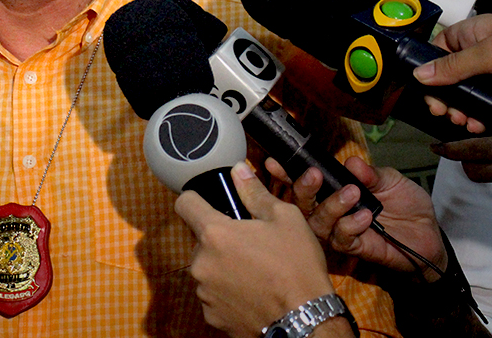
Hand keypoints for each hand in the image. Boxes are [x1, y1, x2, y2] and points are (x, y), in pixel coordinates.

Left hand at [174, 163, 349, 337]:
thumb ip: (254, 193)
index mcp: (215, 234)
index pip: (185, 204)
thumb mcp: (284, 218)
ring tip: (254, 272)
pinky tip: (252, 293)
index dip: (196, 199)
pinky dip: (227, 292)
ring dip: (223, 267)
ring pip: (207, 268)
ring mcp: (204, 292)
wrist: (306, 321)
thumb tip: (239, 170)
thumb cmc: (297, 267)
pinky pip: (213, 295)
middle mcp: (202, 263)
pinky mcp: (212, 315)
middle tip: (249, 244)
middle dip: (219, 239)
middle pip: (200, 240)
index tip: (207, 204)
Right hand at [267, 156, 445, 277]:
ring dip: (331, 206)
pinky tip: (365, 216)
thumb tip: (351, 163)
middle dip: (302, 188)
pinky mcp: (354, 249)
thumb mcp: (391, 181)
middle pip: (301, 204)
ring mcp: (340, 231)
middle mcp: (331, 211)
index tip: (274, 163)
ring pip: (316, 223)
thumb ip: (370, 174)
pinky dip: (350, 225)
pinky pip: (340, 239)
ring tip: (353, 194)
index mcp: (334, 190)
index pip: (305, 182)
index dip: (286, 173)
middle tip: (314, 176)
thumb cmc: (406, 206)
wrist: (430, 235)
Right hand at [414, 13, 491, 129]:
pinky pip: (486, 106)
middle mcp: (481, 52)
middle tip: (443, 111)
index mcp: (473, 33)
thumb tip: (420, 73)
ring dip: (460, 110)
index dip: (429, 70)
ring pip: (466, 95)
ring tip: (462, 120)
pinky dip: (479, 116)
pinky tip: (477, 123)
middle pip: (449, 77)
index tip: (426, 89)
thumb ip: (455, 65)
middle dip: (444, 96)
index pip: (438, 50)